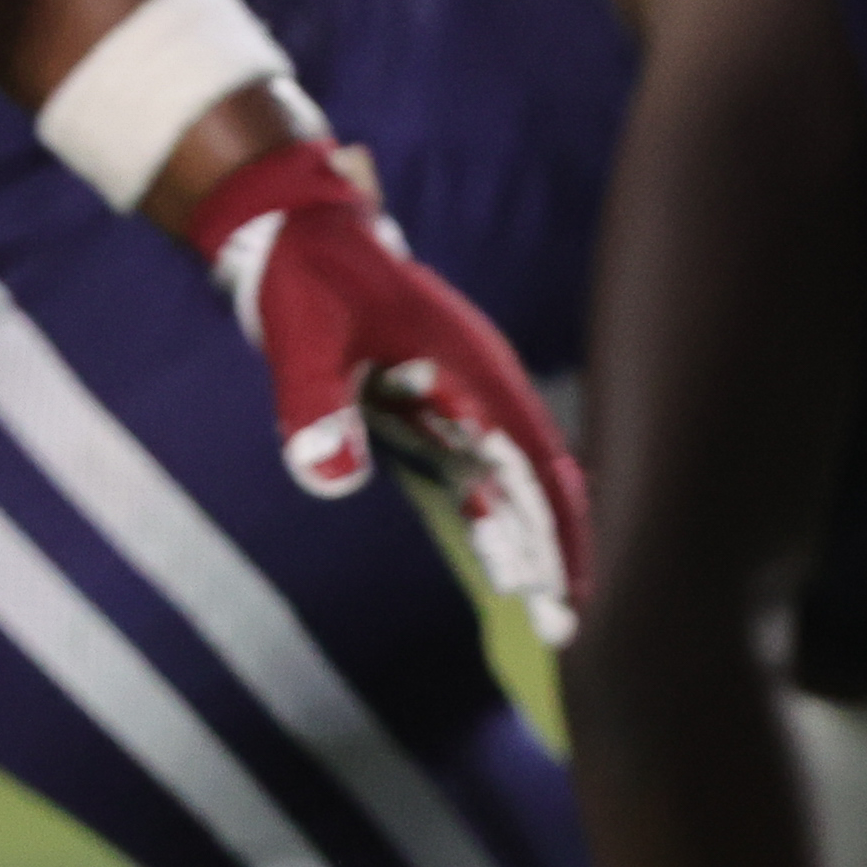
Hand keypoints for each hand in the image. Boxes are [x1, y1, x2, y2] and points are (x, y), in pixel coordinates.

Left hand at [177, 136, 595, 627]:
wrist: (299, 237)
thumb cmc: (305, 284)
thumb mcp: (301, 340)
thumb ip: (315, 406)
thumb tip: (331, 478)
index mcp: (471, 369)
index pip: (533, 464)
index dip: (555, 530)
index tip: (567, 592)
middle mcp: (484, 386)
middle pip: (541, 479)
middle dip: (559, 550)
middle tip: (568, 629)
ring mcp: (467, 396)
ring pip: (518, 479)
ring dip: (534, 539)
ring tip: (549, 614)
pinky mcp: (440, 406)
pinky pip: (483, 471)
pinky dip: (500, 517)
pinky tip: (506, 563)